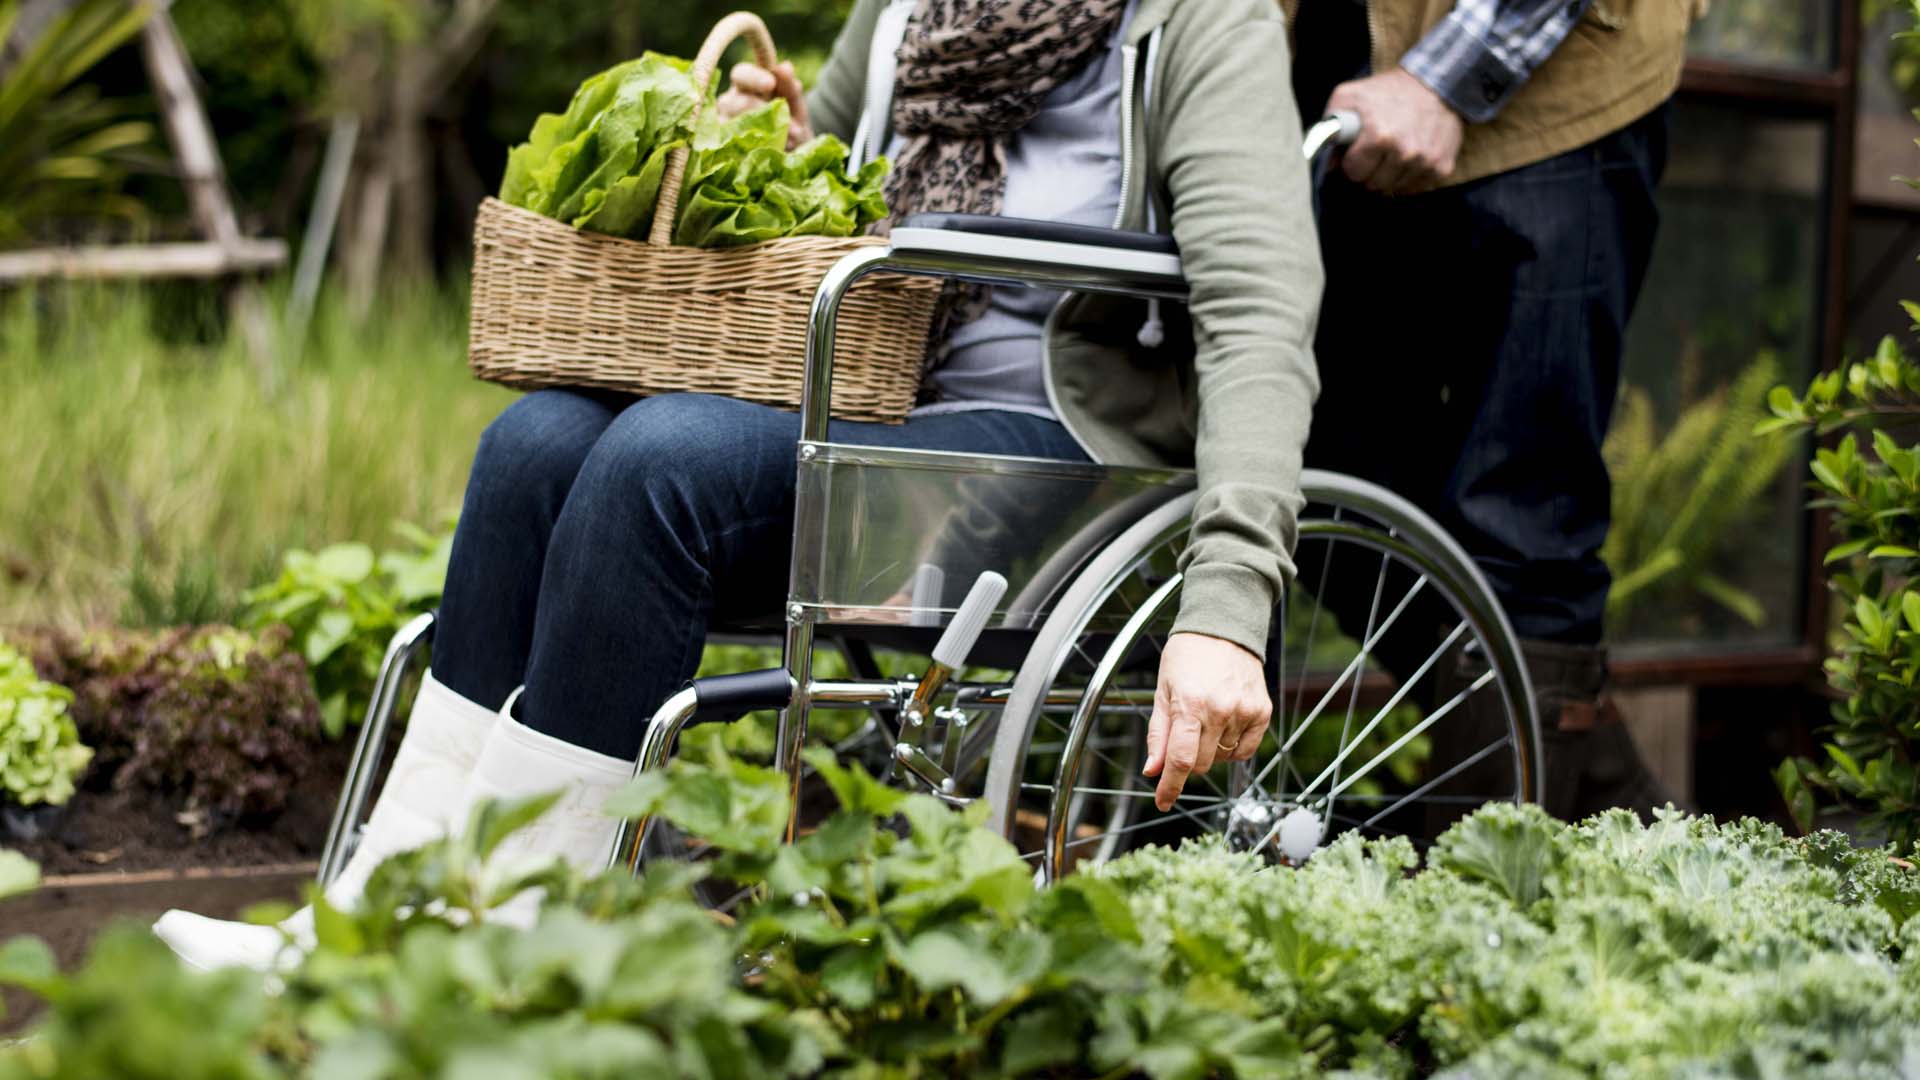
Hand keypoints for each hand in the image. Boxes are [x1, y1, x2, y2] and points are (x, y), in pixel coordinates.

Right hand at [716, 60, 813, 149]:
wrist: (794, 153)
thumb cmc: (792, 123)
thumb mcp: (795, 106)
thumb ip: (791, 88)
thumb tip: (785, 67)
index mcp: (746, 84)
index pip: (741, 73)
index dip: (753, 77)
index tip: (771, 84)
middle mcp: (728, 102)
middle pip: (731, 101)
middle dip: (756, 110)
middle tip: (782, 122)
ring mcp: (722, 126)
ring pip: (728, 126)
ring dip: (758, 134)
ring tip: (787, 142)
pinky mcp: (721, 148)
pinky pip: (729, 149)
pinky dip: (752, 151)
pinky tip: (770, 152)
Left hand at [1143, 632, 1271, 810]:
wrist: (1223, 628)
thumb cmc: (1187, 656)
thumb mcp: (1162, 690)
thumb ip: (1158, 733)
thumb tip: (1153, 770)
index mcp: (1190, 704)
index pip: (1180, 760)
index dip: (1170, 786)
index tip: (1163, 801)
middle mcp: (1220, 710)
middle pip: (1200, 764)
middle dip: (1186, 759)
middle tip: (1184, 733)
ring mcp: (1244, 712)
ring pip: (1221, 758)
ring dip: (1209, 750)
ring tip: (1205, 719)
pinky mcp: (1262, 712)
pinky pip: (1244, 750)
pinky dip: (1231, 747)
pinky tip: (1224, 724)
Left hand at [1326, 68, 1463, 194]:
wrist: (1434, 83)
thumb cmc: (1386, 91)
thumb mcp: (1349, 96)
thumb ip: (1329, 128)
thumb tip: (1327, 164)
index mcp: (1379, 135)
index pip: (1354, 172)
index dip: (1352, 162)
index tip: (1358, 150)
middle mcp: (1404, 151)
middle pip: (1373, 184)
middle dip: (1370, 170)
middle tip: (1375, 151)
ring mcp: (1425, 161)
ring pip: (1394, 188)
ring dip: (1389, 175)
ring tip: (1393, 152)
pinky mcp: (1442, 167)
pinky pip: (1415, 188)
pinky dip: (1409, 178)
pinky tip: (1408, 158)